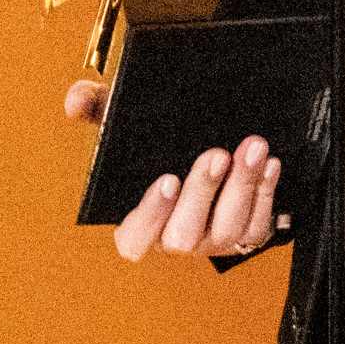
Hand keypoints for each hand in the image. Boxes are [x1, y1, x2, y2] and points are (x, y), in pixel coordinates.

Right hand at [63, 79, 285, 261]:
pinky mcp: (247, 236)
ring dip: (243, 186)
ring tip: (252, 147)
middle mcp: (176, 239)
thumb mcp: (123, 128)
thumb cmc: (154, 150)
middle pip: (185, 235)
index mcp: (140, 224)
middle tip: (216, 154)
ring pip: (229, 227)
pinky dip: (267, 192)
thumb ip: (94, 108)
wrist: (202, 154)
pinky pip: (260, 223)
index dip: (150, 215)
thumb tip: (75, 102)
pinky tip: (269, 163)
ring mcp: (213, 241)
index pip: (134, 240)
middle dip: (203, 192)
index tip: (166, 179)